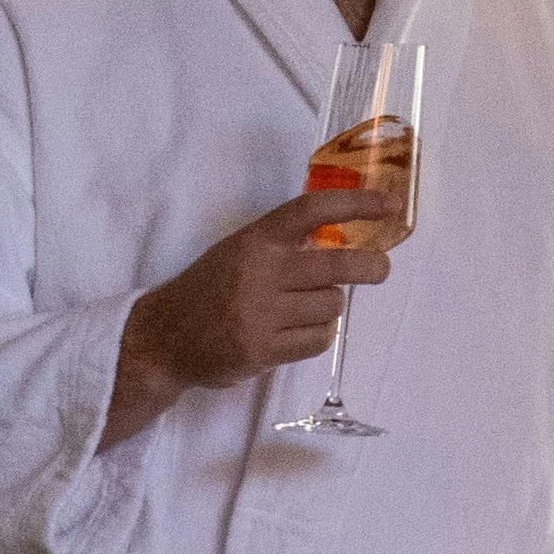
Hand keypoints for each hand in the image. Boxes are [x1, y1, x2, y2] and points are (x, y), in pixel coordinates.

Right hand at [103, 190, 396, 444]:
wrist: (163, 338)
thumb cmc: (208, 289)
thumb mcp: (238, 251)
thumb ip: (282, 244)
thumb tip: (345, 241)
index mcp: (254, 240)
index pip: (312, 210)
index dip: (356, 204)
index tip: (390, 205)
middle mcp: (259, 272)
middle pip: (337, 265)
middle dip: (370, 267)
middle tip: (380, 270)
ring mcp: (261, 314)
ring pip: (331, 306)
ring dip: (328, 308)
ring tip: (302, 310)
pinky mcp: (262, 350)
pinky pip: (317, 340)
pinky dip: (315, 336)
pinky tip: (294, 332)